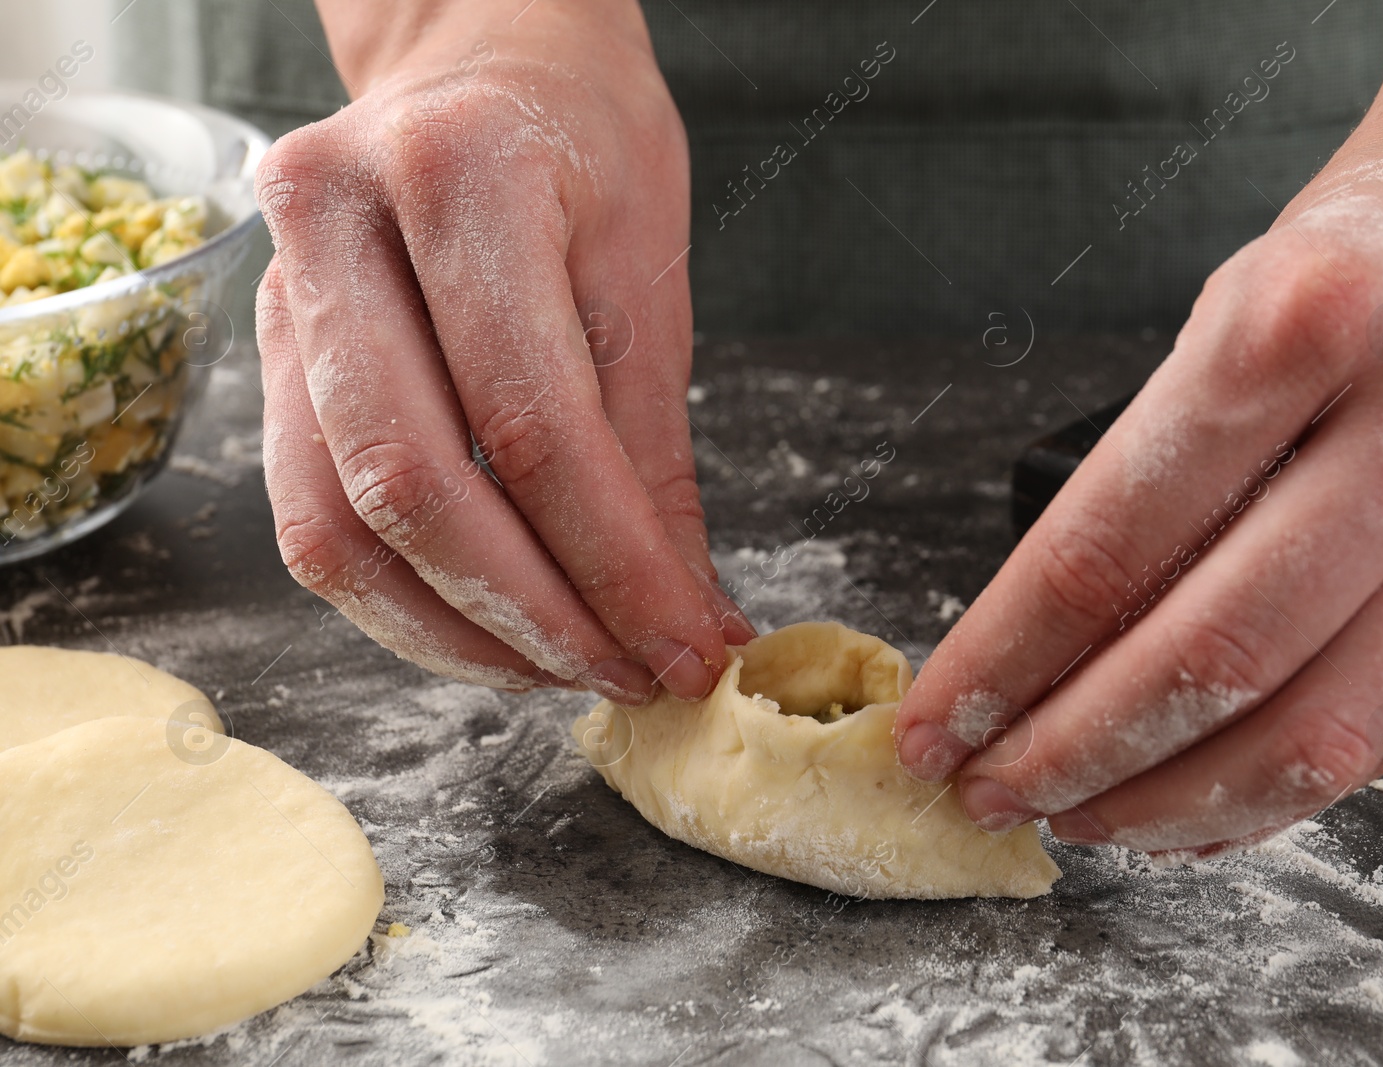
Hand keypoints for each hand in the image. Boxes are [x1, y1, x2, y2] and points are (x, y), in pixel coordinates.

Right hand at [256, 0, 754, 699]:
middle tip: (629, 675)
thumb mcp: (649, 279)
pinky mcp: (268, 355)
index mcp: (459, 175)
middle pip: (411, 485)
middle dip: (535, 619)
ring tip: (565, 669)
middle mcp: (334, 226)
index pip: (532, 422)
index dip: (614, 563)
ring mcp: (277, 291)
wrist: (485, 66)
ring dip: (459, 635)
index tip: (685, 648)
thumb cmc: (584, 150)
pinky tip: (491, 629)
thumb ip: (654, 460)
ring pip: (335, 526)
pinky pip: (312, 519)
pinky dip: (407, 601)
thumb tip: (688, 621)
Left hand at [895, 0, 1382, 855]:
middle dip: (1077, 753)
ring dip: (1174, 802)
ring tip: (1083, 816)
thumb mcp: (1217, 323)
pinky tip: (1194, 808)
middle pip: (1218, 655)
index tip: (935, 723)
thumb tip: (1033, 667)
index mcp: (1307, 319)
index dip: (1005, 658)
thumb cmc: (1350, 267)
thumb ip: (1146, 489)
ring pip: (1320, 730)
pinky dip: (1277, 795)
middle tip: (993, 791)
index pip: (1112, 540)